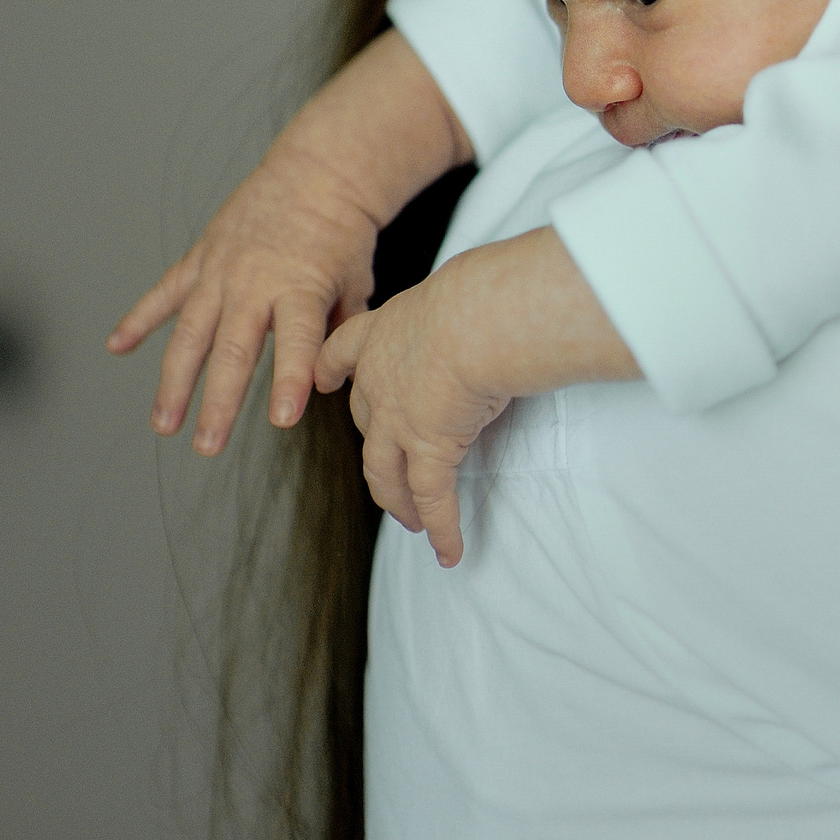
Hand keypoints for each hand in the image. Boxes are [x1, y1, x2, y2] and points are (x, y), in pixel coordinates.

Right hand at [107, 144, 378, 453]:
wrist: (317, 172)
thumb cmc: (342, 233)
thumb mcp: (356, 281)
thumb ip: (341, 331)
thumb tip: (329, 380)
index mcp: (300, 287)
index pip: (296, 341)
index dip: (289, 380)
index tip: (282, 419)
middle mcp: (255, 282)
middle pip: (233, 349)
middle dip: (218, 402)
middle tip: (207, 447)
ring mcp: (221, 271)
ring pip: (190, 333)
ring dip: (173, 382)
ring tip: (163, 425)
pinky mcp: (201, 258)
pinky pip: (164, 292)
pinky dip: (139, 318)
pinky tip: (117, 346)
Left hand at [312, 228, 640, 566]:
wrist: (477, 319)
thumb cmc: (482, 293)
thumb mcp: (463, 287)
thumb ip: (471, 302)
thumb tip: (515, 288)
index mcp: (385, 332)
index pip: (344, 351)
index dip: (332, 370)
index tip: (325, 382)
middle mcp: (380, 381)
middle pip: (365, 425)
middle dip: (376, 451)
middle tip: (386, 471)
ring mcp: (398, 421)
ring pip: (387, 473)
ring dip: (400, 502)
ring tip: (412, 522)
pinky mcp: (428, 452)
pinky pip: (433, 500)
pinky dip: (442, 528)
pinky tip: (450, 551)